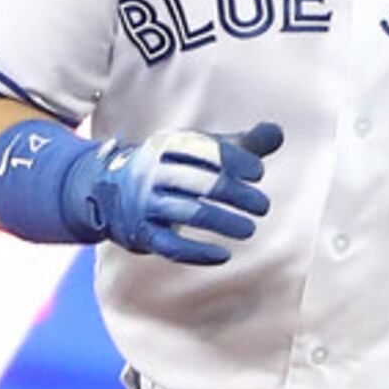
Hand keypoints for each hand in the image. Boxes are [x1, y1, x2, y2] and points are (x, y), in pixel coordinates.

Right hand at [69, 121, 281, 265]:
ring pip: (185, 212)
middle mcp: (152, 172)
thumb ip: (242, 144)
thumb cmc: (174, 167)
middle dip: (232, 193)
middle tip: (262, 207)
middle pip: (195, 181)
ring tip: (249, 229)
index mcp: (167, 146)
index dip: (231, 160)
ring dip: (221, 221)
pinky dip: (197, 253)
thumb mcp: (203, 150)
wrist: (110, 192)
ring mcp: (144, 204)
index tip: (258, 173)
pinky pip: (170, 246)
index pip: (201, 150)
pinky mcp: (141, 233)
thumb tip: (277, 132)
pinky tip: (224, 255)